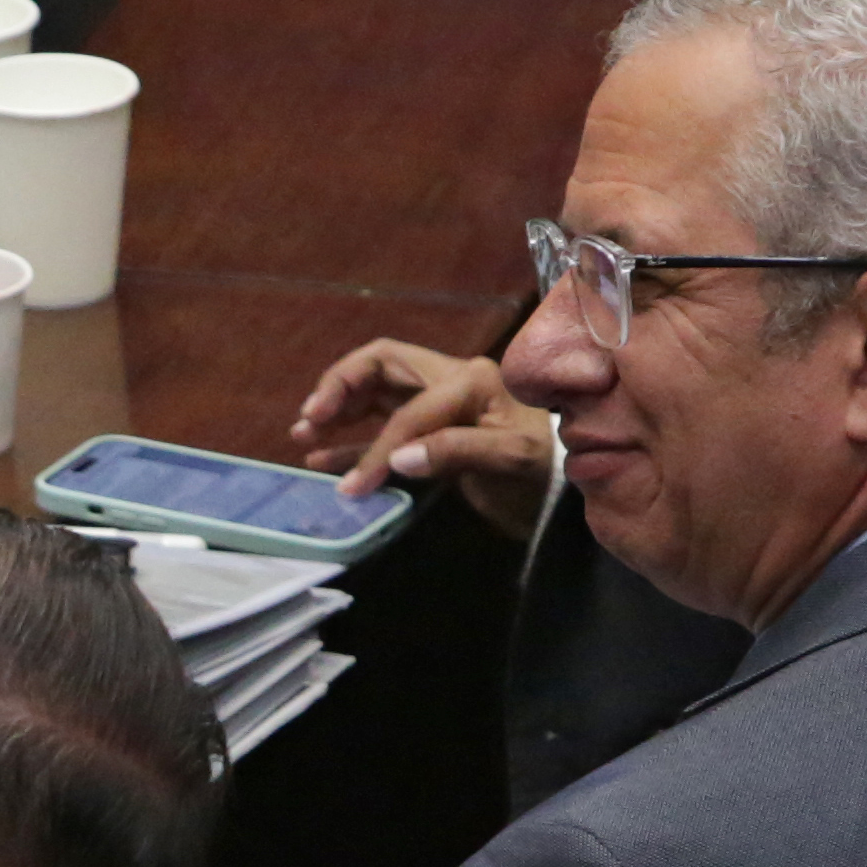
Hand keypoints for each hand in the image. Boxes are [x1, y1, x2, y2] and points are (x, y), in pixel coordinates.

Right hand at [287, 341, 553, 538]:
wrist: (563, 500)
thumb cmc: (543, 475)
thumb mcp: (510, 460)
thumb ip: (456, 452)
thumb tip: (398, 458)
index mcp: (469, 380)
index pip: (408, 408)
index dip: (379, 445)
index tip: (358, 484)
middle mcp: (449, 381)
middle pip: (379, 366)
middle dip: (339, 388)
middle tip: (310, 419)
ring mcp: (438, 405)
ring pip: (374, 394)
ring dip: (338, 410)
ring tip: (303, 434)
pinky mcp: (431, 432)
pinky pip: (381, 427)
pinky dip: (350, 441)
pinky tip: (322, 458)